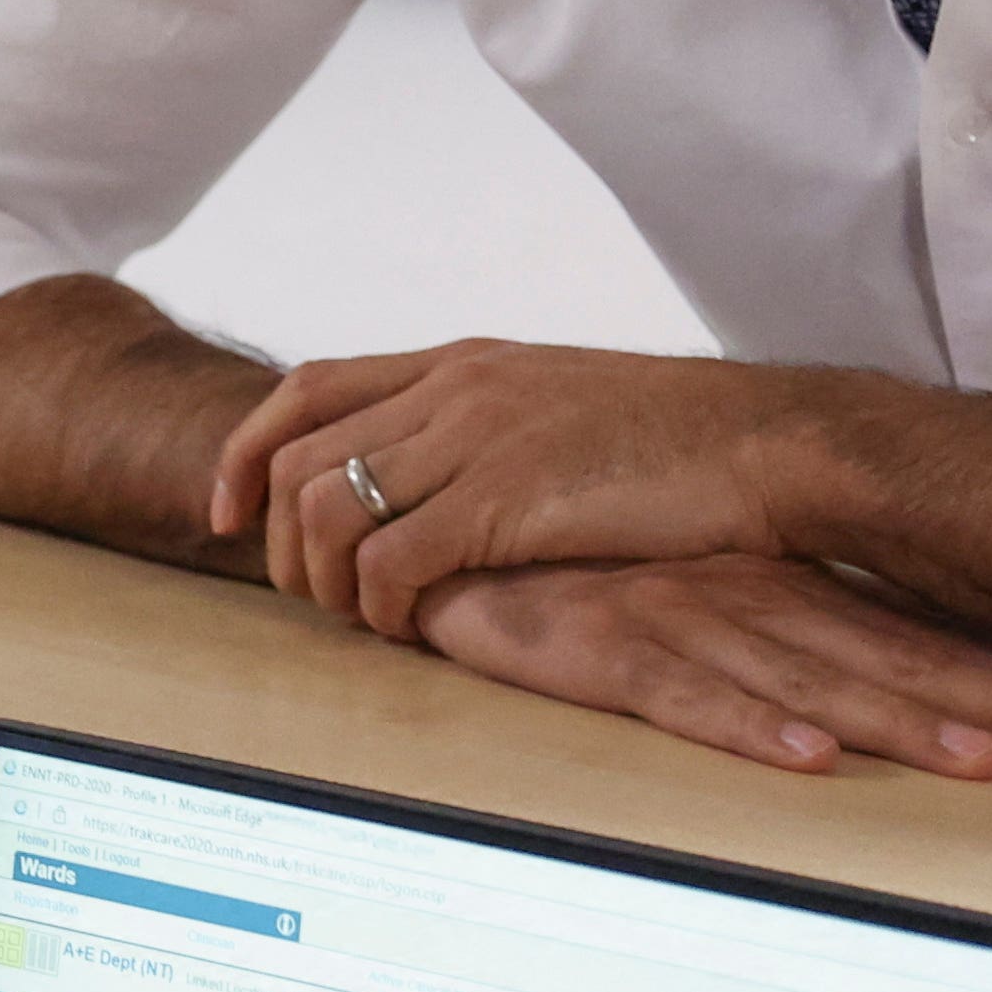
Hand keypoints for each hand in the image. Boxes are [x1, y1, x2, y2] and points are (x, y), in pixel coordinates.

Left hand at [214, 340, 856, 636]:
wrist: (765, 445)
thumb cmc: (675, 440)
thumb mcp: (555, 403)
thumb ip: (482, 424)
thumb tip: (426, 474)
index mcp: (459, 362)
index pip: (306, 388)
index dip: (246, 451)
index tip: (226, 512)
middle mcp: (452, 388)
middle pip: (298, 456)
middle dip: (272, 535)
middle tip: (299, 594)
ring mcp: (475, 441)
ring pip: (328, 509)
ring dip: (322, 580)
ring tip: (359, 619)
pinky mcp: (504, 502)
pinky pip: (390, 560)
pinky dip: (379, 605)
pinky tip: (409, 629)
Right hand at [408, 558, 991, 778]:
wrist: (421, 512)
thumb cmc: (556, 564)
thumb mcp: (675, 586)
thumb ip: (765, 621)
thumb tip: (866, 676)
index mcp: (772, 581)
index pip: (913, 629)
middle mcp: (742, 592)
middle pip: (895, 653)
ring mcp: (672, 615)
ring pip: (809, 674)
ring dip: (902, 718)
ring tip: (991, 761)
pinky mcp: (593, 643)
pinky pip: (683, 694)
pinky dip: (749, 725)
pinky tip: (810, 756)